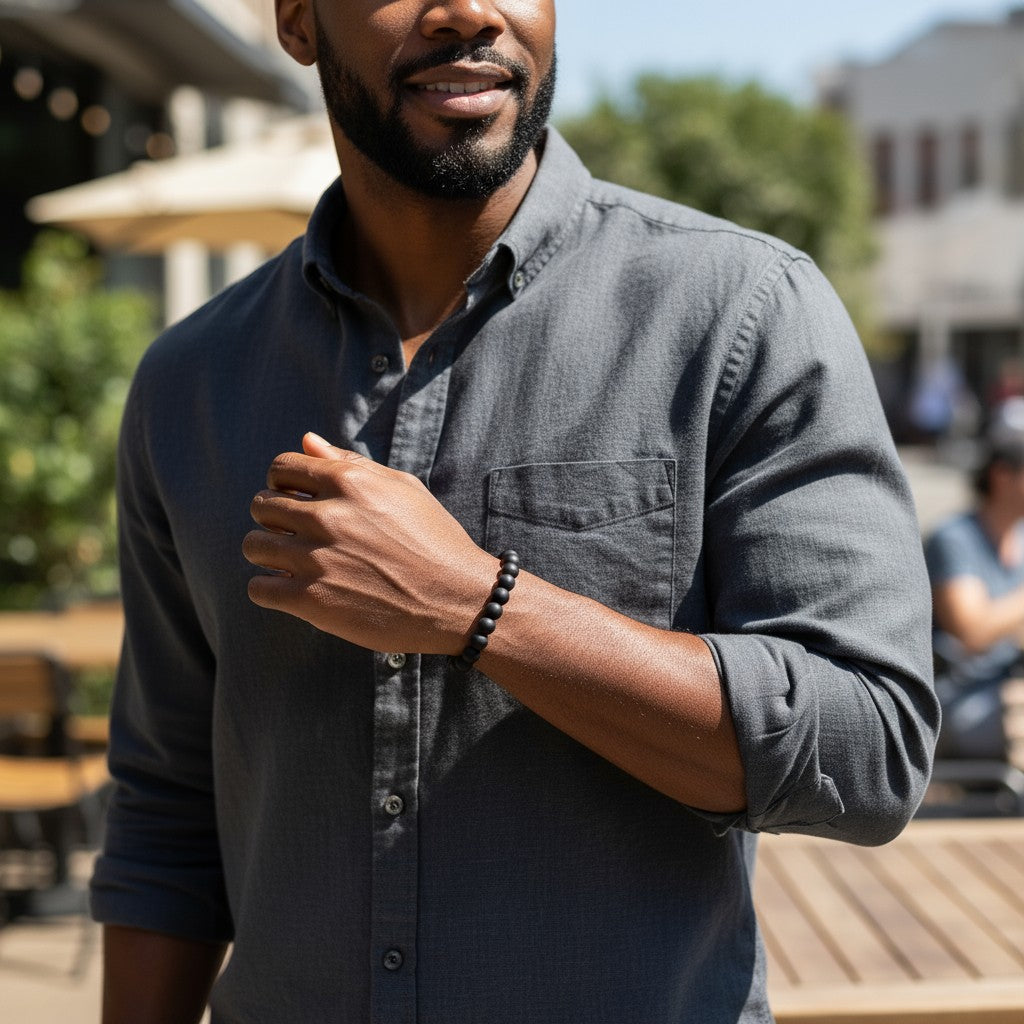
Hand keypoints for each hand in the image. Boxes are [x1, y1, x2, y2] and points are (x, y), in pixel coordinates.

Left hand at [243, 433, 492, 652]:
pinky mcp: (311, 601)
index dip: (283, 483)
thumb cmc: (435, 541)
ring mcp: (316, 559)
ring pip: (254, 546)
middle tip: (296, 536)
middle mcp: (328, 516)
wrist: (458, 600)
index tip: (295, 500)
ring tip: (292, 563)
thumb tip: (306, 440)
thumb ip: (350, 463)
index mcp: (349, 482)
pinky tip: (293, 590)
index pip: (281, 467)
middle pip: (261, 505)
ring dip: (268, 554)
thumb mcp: (402, 489)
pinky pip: (258, 589)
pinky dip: (269, 590)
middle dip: (274, 519)